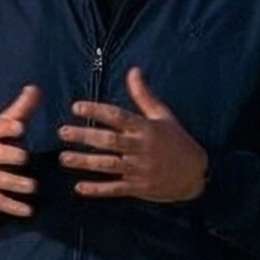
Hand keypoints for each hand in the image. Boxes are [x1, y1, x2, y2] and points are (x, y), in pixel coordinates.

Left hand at [58, 67, 207, 202]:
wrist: (196, 173)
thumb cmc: (177, 140)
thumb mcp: (163, 115)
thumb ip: (144, 95)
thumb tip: (133, 70)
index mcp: (146, 128)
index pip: (118, 117)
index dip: (96, 111)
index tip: (76, 107)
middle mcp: (141, 148)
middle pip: (109, 141)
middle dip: (84, 137)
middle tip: (62, 133)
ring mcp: (140, 169)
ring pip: (108, 165)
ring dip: (85, 162)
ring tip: (64, 158)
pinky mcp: (140, 187)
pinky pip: (116, 188)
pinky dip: (98, 189)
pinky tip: (80, 188)